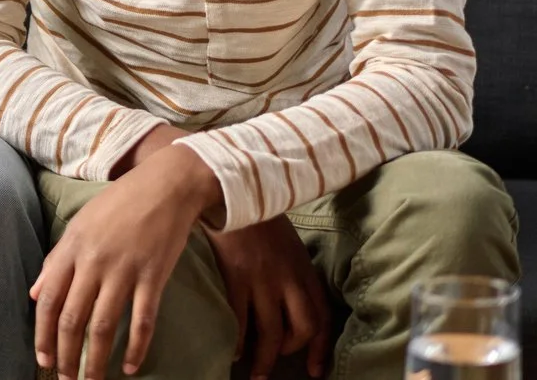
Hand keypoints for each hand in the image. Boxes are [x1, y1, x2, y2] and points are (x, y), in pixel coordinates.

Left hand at [35, 144, 222, 378]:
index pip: (49, 300)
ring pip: (103, 325)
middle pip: (73, 318)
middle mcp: (93, 262)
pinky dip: (136, 347)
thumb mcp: (79, 225)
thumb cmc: (118, 204)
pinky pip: (142, 320)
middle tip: (66, 379)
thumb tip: (35, 294)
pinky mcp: (154, 276)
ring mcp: (124, 270)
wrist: (164, 186)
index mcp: (71, 249)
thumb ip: (56, 260)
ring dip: (96, 360)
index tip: (43, 360)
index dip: (44, 334)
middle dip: (66, 355)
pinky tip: (130, 367)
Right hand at [206, 216, 330, 379]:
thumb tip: (289, 300)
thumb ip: (292, 270)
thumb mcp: (286, 242)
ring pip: (270, 332)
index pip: (322, 317)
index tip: (315, 370)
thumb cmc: (256, 214)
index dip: (320, 349)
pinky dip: (238, 340)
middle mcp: (289, 278)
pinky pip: (240, 319)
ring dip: (263, 359)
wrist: (229, 190)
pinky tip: (233, 349)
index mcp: (304, 269)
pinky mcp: (236, 276)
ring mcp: (263, 279)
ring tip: (254, 372)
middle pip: (302, 329)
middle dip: (290, 353)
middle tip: (277, 366)